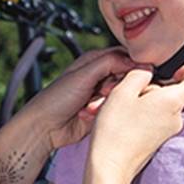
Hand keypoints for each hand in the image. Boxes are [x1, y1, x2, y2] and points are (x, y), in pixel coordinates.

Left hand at [14, 47, 136, 149]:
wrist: (45, 127)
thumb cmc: (56, 98)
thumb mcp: (84, 74)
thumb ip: (111, 62)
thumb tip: (138, 61)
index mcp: (95, 61)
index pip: (125, 56)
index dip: (130, 65)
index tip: (125, 75)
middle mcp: (100, 76)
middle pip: (127, 76)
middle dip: (117, 86)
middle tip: (103, 91)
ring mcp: (102, 94)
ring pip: (123, 94)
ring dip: (108, 101)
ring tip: (89, 106)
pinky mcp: (103, 111)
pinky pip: (116, 109)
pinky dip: (104, 112)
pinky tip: (88, 114)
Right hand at [88, 65, 183, 183]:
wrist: (109, 167)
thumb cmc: (115, 129)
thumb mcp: (123, 91)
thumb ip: (139, 74)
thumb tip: (148, 70)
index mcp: (172, 102)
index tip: (167, 69)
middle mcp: (176, 118)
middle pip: (171, 92)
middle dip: (147, 86)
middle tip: (123, 87)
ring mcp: (167, 132)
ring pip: (157, 106)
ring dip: (136, 101)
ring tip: (112, 103)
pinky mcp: (156, 141)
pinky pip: (150, 120)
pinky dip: (135, 114)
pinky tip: (115, 117)